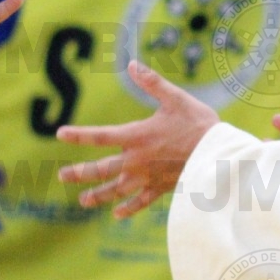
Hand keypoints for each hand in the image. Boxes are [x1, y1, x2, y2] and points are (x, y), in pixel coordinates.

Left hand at [56, 60, 217, 217]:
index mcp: (137, 136)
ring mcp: (148, 177)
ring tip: (83, 201)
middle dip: (80, 173)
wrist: (220, 155)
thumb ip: (152, 83)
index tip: (60, 133)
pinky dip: (129, 208)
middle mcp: (137, 160)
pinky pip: (141, 201)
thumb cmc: (199, 124)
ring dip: (99, 195)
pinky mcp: (162, 188)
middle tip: (62, 176)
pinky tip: (118, 214)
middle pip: (102, 169)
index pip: (100, 136)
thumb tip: (133, 65)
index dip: (79, 135)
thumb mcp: (175, 98)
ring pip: (117, 189)